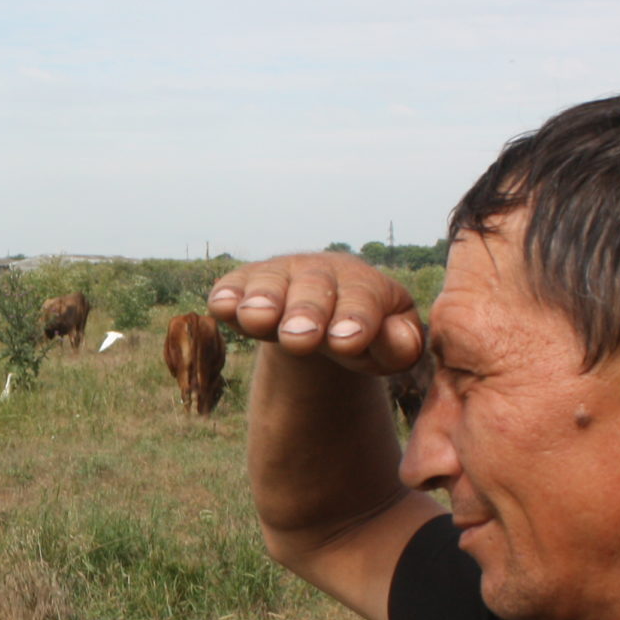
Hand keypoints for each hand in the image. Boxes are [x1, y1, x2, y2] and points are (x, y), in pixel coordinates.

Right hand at [210, 252, 424, 376]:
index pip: (363, 299)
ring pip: (271, 283)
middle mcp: (321, 273)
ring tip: (259, 318)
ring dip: (264, 300)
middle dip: (306, 312)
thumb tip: (398, 340)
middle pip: (313, 288)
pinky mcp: (245, 284)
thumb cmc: (364, 334)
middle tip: (300, 338)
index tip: (345, 342)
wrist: (322, 318)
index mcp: (364, 286)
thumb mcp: (390, 346)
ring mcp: (280, 276)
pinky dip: (227, 295)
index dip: (355, 319)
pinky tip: (220, 305)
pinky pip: (233, 286)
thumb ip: (398, 345)